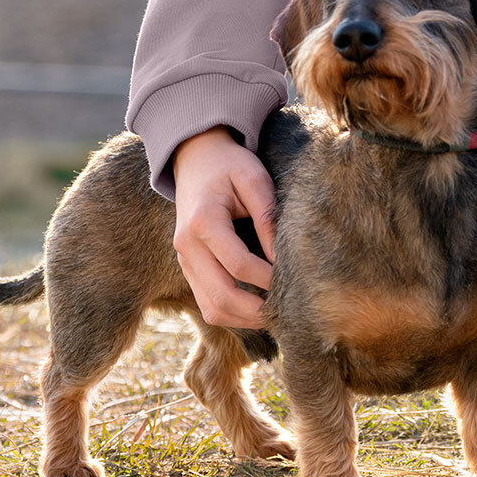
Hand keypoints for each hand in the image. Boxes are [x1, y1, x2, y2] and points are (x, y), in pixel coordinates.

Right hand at [171, 127, 276, 328]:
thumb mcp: (254, 178)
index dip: (267, 278)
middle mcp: (186, 246)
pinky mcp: (187, 267)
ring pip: (210, 308)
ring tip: (273, 317)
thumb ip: (267, 216)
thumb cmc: (229, 164)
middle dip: (255, 312)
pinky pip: (206, 301)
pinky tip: (256, 309)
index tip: (293, 282)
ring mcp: (183, 259)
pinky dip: (231, 312)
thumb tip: (283, 258)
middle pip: (220, 296)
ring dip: (242, 319)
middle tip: (286, 315)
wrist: (195, 157)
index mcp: (203, 221)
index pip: (237, 264)